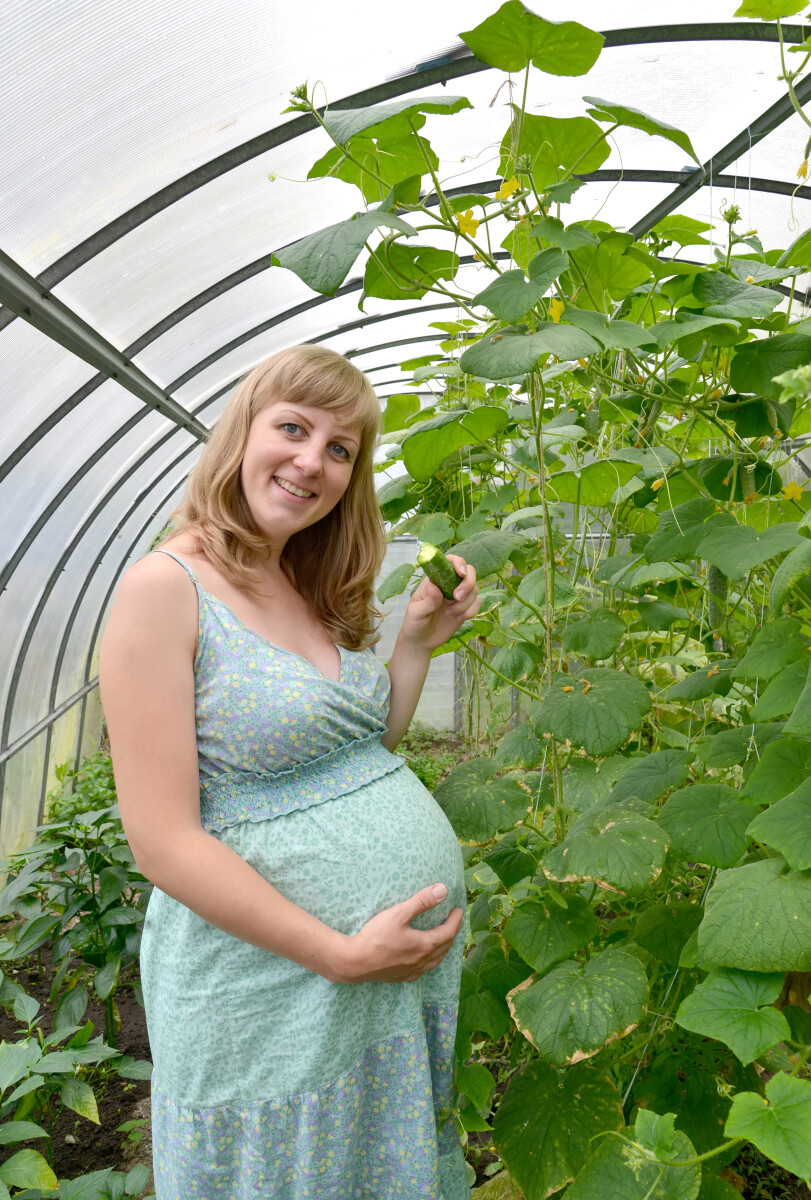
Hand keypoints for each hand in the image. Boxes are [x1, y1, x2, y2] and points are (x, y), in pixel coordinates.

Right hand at [335, 884, 463, 983]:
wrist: (354, 962)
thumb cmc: (376, 936)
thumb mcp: (399, 913)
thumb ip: (422, 901)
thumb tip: (443, 890)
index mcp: (425, 945)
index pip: (448, 932)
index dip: (455, 920)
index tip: (459, 910)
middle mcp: (422, 961)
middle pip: (444, 947)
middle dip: (452, 933)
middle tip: (455, 921)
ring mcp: (412, 971)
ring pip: (436, 961)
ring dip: (444, 948)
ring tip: (445, 939)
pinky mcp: (402, 977)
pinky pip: (424, 969)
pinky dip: (431, 960)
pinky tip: (425, 959)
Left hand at [400, 555, 480, 652]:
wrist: (421, 641)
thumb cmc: (414, 624)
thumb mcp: (416, 613)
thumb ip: (427, 601)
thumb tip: (435, 587)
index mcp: (435, 580)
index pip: (450, 562)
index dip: (459, 563)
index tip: (460, 573)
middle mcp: (449, 585)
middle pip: (469, 572)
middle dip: (467, 584)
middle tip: (457, 598)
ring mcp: (458, 597)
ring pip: (474, 590)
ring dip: (465, 603)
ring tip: (449, 613)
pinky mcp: (465, 608)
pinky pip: (477, 604)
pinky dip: (470, 612)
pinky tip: (457, 618)